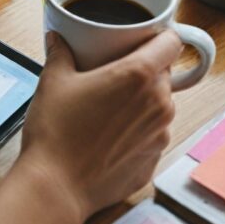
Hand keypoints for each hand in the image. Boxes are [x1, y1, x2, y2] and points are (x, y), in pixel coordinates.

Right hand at [16, 30, 180, 223]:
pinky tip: (106, 138)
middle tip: (110, 76)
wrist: (55, 186)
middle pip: (163, 75)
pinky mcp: (154, 160)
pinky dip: (135, 132)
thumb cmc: (55, 132)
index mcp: (138, 75)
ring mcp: (160, 135)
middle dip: (142, 72)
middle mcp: (159, 103)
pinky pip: (151, 135)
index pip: (171, 42)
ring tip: (106, 110)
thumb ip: (61, 53)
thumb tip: (57, 39)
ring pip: (158, 106)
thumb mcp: (53, 81)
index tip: (143, 39)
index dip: (159, 37)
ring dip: (140, 103)